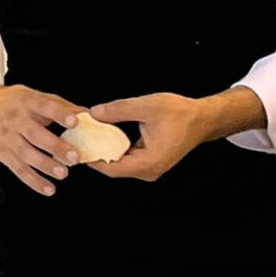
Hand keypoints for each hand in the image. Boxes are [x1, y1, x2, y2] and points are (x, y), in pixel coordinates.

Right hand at [0, 73, 82, 196]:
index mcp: (26, 101)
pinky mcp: (2, 154)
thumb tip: (89, 114)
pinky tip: (48, 188)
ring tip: (63, 173)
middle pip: (36, 134)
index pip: (44, 106)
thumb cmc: (9, 102)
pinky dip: (33, 181)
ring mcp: (8, 138)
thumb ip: (60, 106)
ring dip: (45, 166)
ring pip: (27, 154)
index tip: (75, 120)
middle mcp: (16, 120)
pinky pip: (18, 169)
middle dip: (55, 147)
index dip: (59, 113)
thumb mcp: (32, 96)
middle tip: (74, 157)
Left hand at [86, 92, 214, 181]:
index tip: (73, 146)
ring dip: (102, 150)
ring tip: (84, 135)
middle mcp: (148, 170)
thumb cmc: (181, 113)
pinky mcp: (148, 162)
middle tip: (75, 138)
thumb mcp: (147, 106)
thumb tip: (93, 113)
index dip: (90, 157)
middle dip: (93, 152)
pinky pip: (125, 158)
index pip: (110, 167)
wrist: (202, 118)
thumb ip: (118, 110)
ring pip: (117, 163)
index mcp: (149, 162)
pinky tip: (101, 135)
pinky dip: (113, 147)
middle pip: (111, 167)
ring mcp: (148, 168)